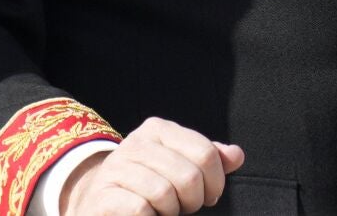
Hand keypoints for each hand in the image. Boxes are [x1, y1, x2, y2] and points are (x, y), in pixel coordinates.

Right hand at [62, 117, 243, 215]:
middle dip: (194, 199)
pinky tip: (148, 215)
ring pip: (164, 193)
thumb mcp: (181, 163)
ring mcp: (116, 168)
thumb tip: (236, 156)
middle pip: (188, 176)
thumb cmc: (149, 183)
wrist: (100, 201)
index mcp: (159, 130)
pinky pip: (140, 209)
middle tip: (187, 206)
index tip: (211, 194)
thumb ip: (210, 158)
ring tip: (166, 210)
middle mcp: (135, 143)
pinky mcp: (102, 195)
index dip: (216, 180)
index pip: (206, 153)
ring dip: (171, 210)